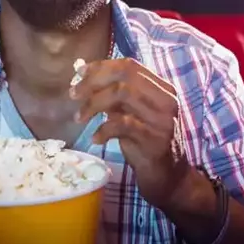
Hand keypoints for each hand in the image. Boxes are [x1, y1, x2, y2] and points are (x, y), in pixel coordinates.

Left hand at [70, 58, 188, 209]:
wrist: (170, 177)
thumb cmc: (147, 143)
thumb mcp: (134, 115)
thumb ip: (118, 97)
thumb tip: (85, 79)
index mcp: (162, 89)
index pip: (130, 65)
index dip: (101, 66)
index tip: (79, 74)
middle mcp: (166, 99)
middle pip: (125, 75)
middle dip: (94, 82)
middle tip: (73, 95)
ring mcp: (163, 119)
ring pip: (123, 93)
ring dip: (94, 103)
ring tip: (80, 118)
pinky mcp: (156, 140)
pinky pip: (123, 124)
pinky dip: (103, 129)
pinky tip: (95, 139)